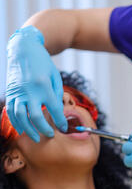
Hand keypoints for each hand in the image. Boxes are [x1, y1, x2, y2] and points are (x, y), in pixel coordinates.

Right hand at [6, 25, 67, 142]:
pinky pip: (11, 111)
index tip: (63, 128)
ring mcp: (17, 93)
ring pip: (20, 116)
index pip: (54, 109)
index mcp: (44, 86)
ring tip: (36, 137)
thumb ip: (57, 94)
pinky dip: (16, 122)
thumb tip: (58, 111)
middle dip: (43, 129)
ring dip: (28, 129)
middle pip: (34, 116)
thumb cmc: (43, 64)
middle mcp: (29, 91)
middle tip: (49, 135)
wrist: (24, 51)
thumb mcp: (55, 77)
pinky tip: (22, 129)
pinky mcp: (10, 93)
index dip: (60, 121)